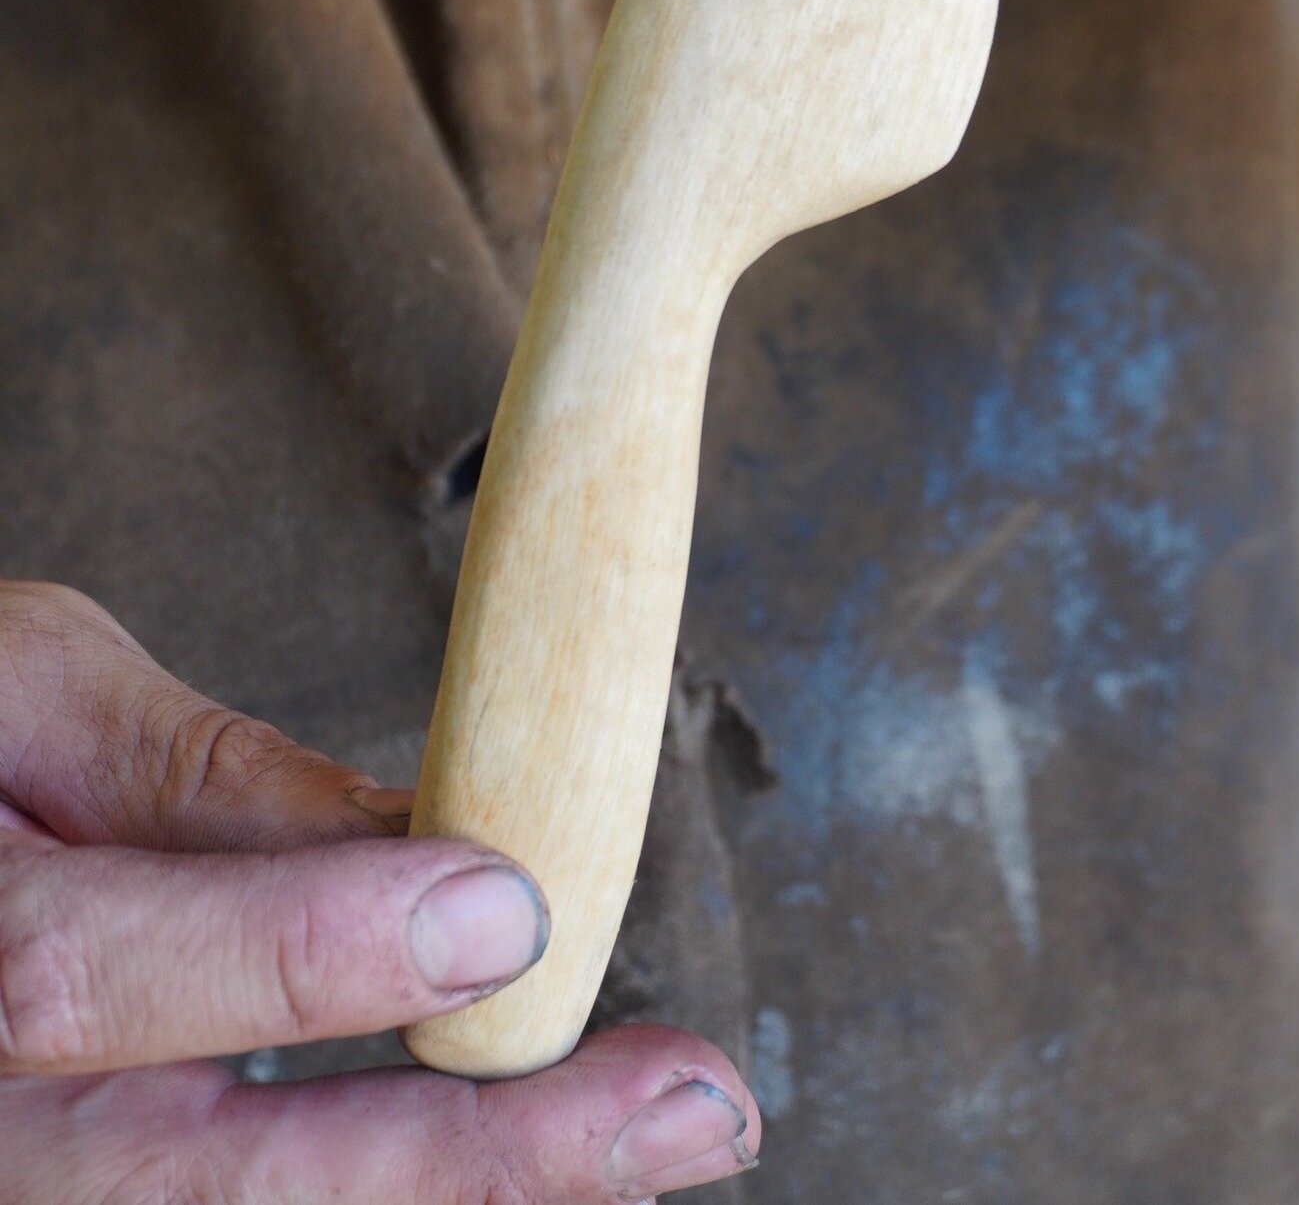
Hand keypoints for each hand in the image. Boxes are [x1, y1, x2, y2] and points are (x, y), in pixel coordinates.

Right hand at [0, 582, 758, 1201]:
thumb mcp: (27, 684)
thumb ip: (201, 779)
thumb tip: (423, 835)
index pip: (90, 983)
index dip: (303, 952)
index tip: (508, 903)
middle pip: (206, 1190)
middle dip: (474, 1163)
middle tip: (690, 1109)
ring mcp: (15, 1177)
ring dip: (468, 1193)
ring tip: (658, 1137)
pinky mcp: (69, 1181)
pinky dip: (391, 1191)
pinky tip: (527, 1160)